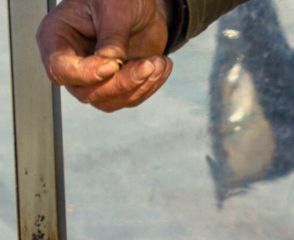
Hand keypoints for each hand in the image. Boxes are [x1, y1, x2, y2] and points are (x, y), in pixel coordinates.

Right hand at [37, 0, 172, 111]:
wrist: (140, 4)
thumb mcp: (114, 9)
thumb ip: (112, 37)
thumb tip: (113, 63)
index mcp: (56, 38)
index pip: (61, 70)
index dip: (87, 73)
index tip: (114, 64)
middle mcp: (71, 62)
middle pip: (87, 92)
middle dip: (122, 83)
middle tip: (149, 64)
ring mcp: (92, 77)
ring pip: (109, 101)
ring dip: (139, 86)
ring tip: (159, 62)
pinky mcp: (116, 84)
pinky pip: (129, 98)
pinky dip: (148, 86)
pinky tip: (161, 65)